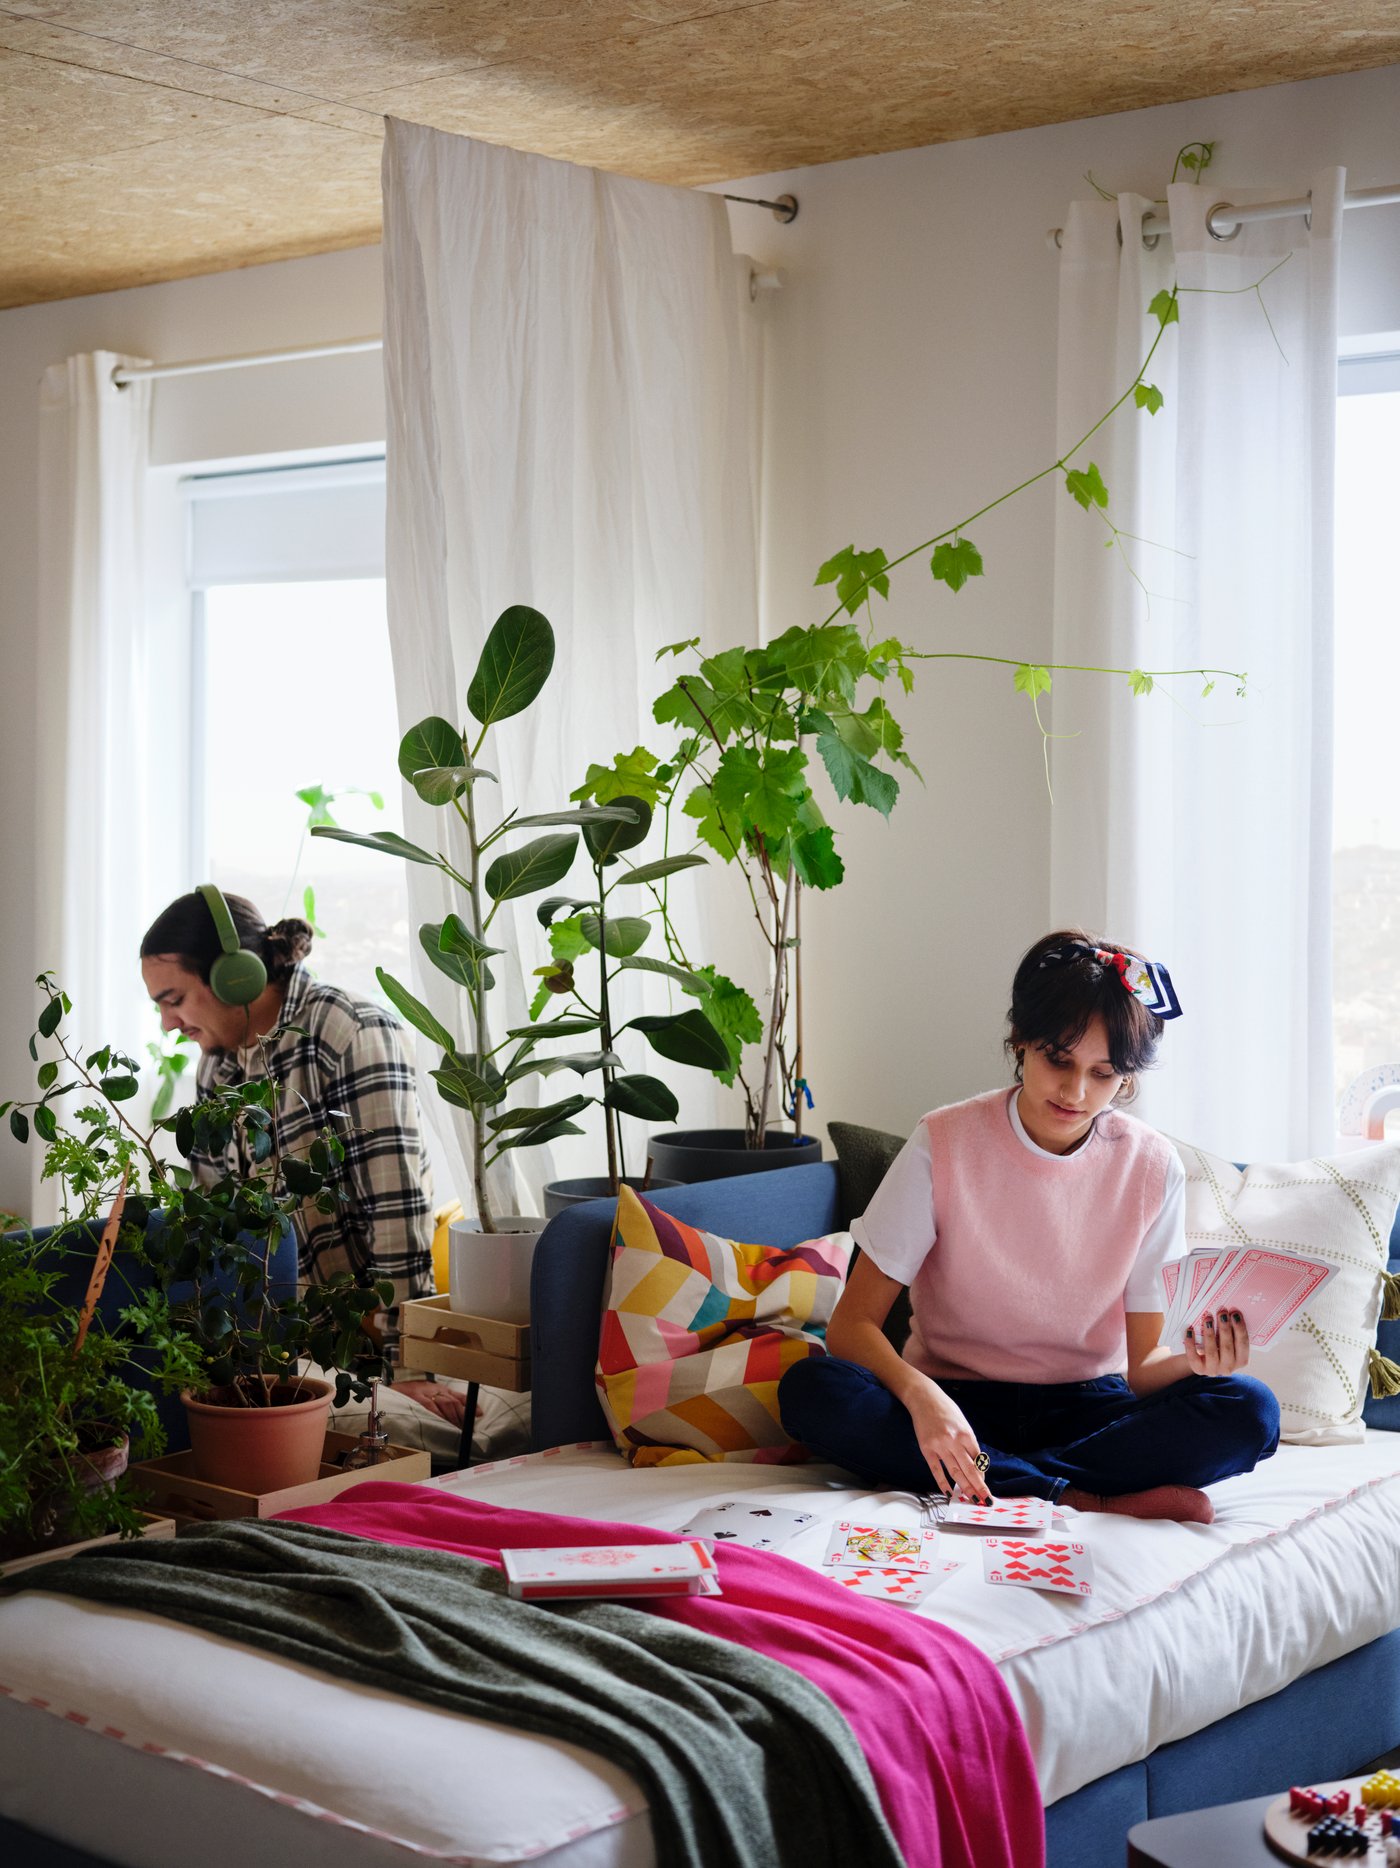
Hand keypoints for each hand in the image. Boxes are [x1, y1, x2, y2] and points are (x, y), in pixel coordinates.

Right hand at [393, 1379, 476, 1425]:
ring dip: (452, 1418)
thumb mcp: (431, 1393)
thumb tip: (472, 1412)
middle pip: (453, 1401)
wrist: (392, 1389)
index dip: (470, 1405)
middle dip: (462, 1415)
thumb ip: (448, 1400)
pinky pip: (430, 1408)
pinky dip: (439, 1416)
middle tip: (466, 1428)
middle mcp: (434, 1389)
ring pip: (444, 1404)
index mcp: (439, 1388)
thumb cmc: (413, 1394)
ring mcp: (425, 1393)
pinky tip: (443, 1424)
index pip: (458, 1395)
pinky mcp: (416, 1399)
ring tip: (457, 1429)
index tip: (479, 1414)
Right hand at [907, 1382, 990, 1500]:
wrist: (924, 1399)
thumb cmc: (945, 1409)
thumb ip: (968, 1442)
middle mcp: (954, 1441)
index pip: (978, 1460)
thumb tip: (975, 1463)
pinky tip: (949, 1493)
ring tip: (971, 1499)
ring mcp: (940, 1446)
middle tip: (985, 1500)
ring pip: (955, 1472)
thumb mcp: (963, 1422)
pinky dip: (943, 1483)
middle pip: (969, 1469)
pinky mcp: (927, 1449)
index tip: (985, 1485)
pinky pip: (936, 1470)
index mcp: (966, 1433)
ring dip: (964, 1488)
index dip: (982, 1475)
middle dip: (979, 1487)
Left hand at [1184, 1308, 1250, 1375]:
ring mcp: (1213, 1370)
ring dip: (1210, 1333)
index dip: (1240, 1328)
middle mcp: (1229, 1368)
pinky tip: (1190, 1330)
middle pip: (1227, 1347)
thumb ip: (1231, 1332)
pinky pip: (1194, 1357)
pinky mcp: (1198, 1369)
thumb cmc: (1218, 1347)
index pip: (1243, 1344)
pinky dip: (1191, 1343)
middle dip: (1225, 1328)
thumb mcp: (1227, 1341)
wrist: (1200, 1360)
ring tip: (1208, 1318)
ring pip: (1212, 1352)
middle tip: (1221, 1313)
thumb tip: (1230, 1312)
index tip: (1235, 1313)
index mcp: (1240, 1360)